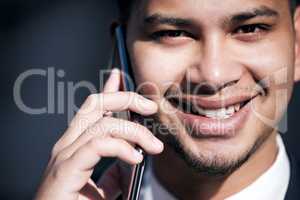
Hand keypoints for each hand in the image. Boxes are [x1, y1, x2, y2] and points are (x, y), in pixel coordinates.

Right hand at [34, 69, 163, 199]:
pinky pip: (97, 145)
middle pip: (95, 105)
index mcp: (75, 147)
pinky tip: (135, 158)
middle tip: (149, 106)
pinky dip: (121, 147)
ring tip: (154, 146)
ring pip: (102, 124)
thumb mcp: (102, 192)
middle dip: (125, 99)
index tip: (120, 76)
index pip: (92, 109)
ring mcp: (64, 156)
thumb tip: (131, 161)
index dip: (108, 91)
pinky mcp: (65, 170)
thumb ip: (114, 175)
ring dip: (134, 131)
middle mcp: (67, 146)